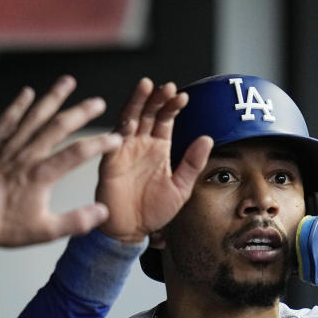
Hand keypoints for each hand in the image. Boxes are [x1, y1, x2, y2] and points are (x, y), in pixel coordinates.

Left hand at [0, 76, 120, 246]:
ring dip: (53, 98)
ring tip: (68, 82)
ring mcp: (8, 147)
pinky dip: (18, 105)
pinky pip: (7, 119)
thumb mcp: (43, 231)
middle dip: (81, 112)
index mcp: (41, 176)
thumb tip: (102, 211)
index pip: (78, 153)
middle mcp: (26, 156)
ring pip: (34, 116)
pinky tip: (27, 93)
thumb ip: (74, 221)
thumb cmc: (2, 227)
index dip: (100, 143)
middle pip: (59, 126)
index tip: (116, 138)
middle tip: (98, 102)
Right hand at [96, 77, 212, 242]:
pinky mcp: (109, 162)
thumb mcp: (181, 188)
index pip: (166, 119)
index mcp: (159, 148)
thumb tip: (207, 138)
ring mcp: (123, 150)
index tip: (183, 97)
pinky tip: (128, 119)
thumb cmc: (155, 211)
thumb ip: (192, 163)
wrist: (131, 231)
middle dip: (156, 98)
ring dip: (136, 103)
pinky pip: (112, 142)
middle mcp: (141, 144)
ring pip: (129, 119)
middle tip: (166, 87)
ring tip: (146, 86)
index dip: (172, 106)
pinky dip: (119, 130)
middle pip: (148, 113)